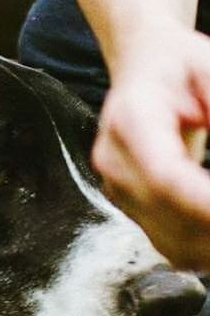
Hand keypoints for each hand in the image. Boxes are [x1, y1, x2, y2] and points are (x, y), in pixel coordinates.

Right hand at [92, 23, 209, 270]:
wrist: (144, 66)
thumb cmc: (181, 65)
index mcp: (130, 120)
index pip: (166, 177)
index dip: (205, 203)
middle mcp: (114, 160)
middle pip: (170, 215)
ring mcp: (117, 189)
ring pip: (172, 240)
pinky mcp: (129, 207)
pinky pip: (170, 244)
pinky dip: (205, 250)